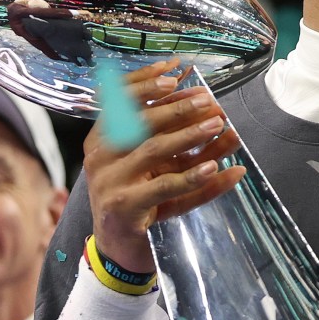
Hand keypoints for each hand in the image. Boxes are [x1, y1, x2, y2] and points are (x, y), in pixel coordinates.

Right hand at [84, 58, 245, 272]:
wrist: (119, 248)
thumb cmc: (139, 195)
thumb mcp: (158, 164)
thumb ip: (179, 138)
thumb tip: (216, 113)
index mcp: (102, 137)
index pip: (119, 100)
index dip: (146, 82)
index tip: (174, 71)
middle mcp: (101, 155)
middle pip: (141, 121)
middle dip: (178, 107)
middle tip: (208, 100)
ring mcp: (110, 182)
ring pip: (154, 150)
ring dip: (190, 135)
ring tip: (218, 125)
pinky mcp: (126, 207)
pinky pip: (164, 187)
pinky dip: (192, 176)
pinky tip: (214, 166)